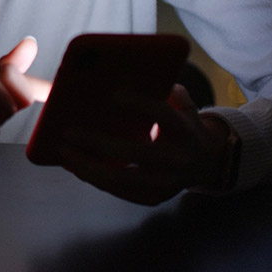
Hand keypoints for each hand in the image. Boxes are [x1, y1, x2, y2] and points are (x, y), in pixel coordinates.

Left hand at [56, 84, 230, 204]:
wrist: (208, 163)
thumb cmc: (184, 125)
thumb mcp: (181, 103)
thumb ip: (161, 88)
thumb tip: (123, 73)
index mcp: (186, 130)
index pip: (163, 115)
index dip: (140, 104)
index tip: (112, 94)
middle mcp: (178, 159)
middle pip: (134, 152)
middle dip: (97, 142)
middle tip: (68, 131)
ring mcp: (166, 183)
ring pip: (121, 178)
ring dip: (87, 166)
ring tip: (63, 151)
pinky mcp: (154, 197)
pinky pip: (119, 191)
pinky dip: (94, 178)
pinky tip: (74, 164)